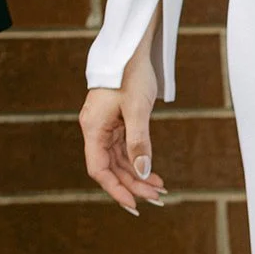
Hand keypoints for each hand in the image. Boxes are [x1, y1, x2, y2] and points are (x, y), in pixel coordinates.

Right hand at [79, 28, 165, 215]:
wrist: (131, 49)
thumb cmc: (131, 74)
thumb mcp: (137, 110)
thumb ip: (139, 143)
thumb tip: (142, 173)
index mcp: (93, 128)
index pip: (99, 169)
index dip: (115, 189)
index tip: (134, 204)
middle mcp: (96, 130)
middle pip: (112, 168)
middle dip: (133, 185)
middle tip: (158, 199)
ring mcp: (106, 127)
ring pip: (120, 160)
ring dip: (138, 175)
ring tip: (160, 189)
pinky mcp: (117, 123)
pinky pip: (126, 149)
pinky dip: (139, 161)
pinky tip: (153, 174)